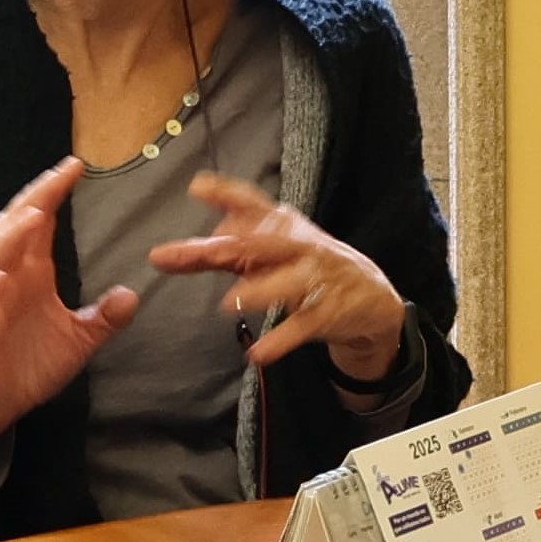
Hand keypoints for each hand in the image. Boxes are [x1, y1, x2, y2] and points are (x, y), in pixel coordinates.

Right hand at [0, 157, 137, 449]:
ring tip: (31, 219)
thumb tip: (132, 295)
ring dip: (8, 239)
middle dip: (32, 200)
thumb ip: (104, 318)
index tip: (75, 166)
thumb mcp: (78, 339)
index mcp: (31, 273)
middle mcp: (7, 279)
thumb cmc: (31, 363)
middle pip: (12, 228)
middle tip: (55, 178)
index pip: (39, 221)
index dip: (53, 192)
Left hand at [156, 176, 413, 386]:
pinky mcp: (328, 311)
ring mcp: (317, 278)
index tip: (198, 187)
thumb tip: (170, 254)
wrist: (370, 297)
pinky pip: (302, 325)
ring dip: (261, 291)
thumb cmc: (308, 269)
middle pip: (265, 243)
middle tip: (206, 252)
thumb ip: (221, 254)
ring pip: (289, 281)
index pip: (253, 205)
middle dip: (235, 247)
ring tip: (230, 303)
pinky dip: (280, 340)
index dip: (227, 194)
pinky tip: (258, 354)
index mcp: (283, 228)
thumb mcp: (269, 254)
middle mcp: (301, 246)